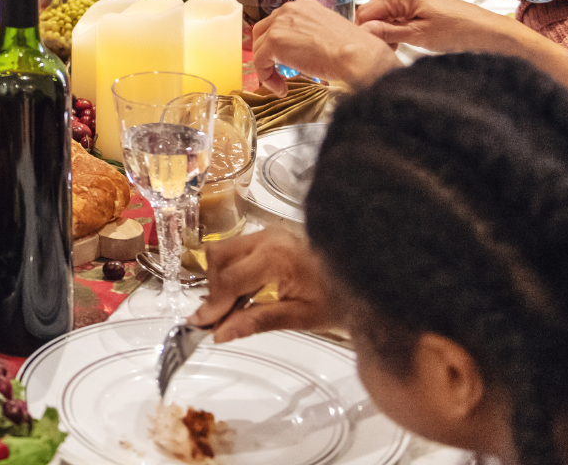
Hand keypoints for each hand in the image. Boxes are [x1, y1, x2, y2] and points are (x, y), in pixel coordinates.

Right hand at [189, 230, 330, 342]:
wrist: (365, 277)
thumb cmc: (338, 298)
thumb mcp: (299, 317)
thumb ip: (256, 322)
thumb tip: (221, 333)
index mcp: (277, 257)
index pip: (230, 280)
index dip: (213, 305)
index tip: (202, 325)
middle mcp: (268, 238)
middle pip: (218, 258)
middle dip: (213, 290)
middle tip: (216, 318)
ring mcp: (267, 234)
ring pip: (222, 251)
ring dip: (219, 279)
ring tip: (228, 307)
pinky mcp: (268, 236)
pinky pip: (235, 250)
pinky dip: (229, 271)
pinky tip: (240, 294)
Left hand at [251, 0, 399, 94]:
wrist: (356, 56)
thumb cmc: (352, 49)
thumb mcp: (329, 33)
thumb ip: (311, 36)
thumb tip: (303, 51)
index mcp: (304, 5)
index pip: (280, 22)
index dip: (279, 43)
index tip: (285, 60)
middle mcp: (289, 9)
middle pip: (263, 31)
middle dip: (267, 53)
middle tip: (276, 71)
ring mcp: (280, 24)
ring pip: (260, 47)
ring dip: (267, 68)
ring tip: (280, 84)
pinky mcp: (274, 41)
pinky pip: (259, 61)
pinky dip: (266, 77)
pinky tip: (280, 89)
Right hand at [355, 0, 523, 53]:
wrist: (489, 32)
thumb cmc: (459, 30)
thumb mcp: (418, 35)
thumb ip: (387, 32)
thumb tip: (362, 31)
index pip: (364, 13)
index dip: (365, 32)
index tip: (370, 48)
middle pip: (373, 14)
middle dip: (376, 33)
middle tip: (389, 50)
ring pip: (384, 18)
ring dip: (387, 34)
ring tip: (400, 47)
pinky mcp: (418, 5)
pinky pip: (396, 18)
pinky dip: (397, 31)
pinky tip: (406, 42)